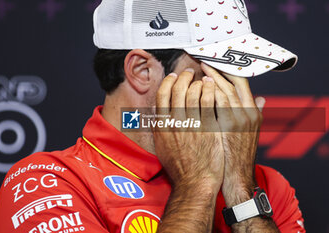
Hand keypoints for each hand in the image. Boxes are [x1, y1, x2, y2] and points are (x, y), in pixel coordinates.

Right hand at [153, 68, 223, 188]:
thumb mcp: (162, 147)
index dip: (168, 82)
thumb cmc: (179, 168)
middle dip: (183, 76)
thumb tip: (160, 114)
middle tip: (190, 72)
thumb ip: (161, 128)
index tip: (174, 77)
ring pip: (192, 92)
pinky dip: (209, 90)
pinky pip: (207, 101)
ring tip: (205, 78)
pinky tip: (213, 87)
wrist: (194, 183)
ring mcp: (190, 124)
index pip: (162, 95)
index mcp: (161, 126)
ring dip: (198, 81)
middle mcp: (173, 122)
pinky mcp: (206, 127)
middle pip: (176, 90)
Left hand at [201, 63, 265, 206]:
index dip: (227, 71)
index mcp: (253, 112)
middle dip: (216, 70)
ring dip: (208, 79)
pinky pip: (212, 105)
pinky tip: (192, 89)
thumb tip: (261, 98)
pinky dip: (203, 95)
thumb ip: (255, 113)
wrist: (235, 176)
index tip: (216, 63)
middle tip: (202, 61)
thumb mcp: (251, 133)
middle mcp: (247, 113)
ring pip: (221, 91)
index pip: (241, 83)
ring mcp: (236, 120)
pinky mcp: (223, 128)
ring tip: (195, 72)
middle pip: (231, 83)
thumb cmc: (238, 154)